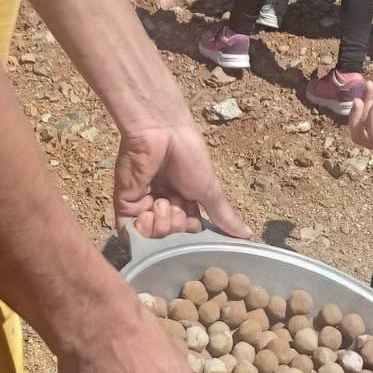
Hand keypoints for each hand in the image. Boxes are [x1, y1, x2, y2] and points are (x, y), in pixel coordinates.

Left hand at [114, 122, 250, 238]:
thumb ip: (224, 216)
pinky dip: (140, 230)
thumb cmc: (190, 157)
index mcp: (185, 202)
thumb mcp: (210, 190)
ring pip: (151, 237)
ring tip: (161, 201)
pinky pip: (130, 232)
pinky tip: (147, 214)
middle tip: (175, 203)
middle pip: (170, 237)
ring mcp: (142, 205)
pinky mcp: (124, 203)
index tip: (193, 217)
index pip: (188, 233)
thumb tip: (247, 236)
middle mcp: (164, 205)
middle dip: (175, 225)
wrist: (162, 134)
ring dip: (160, 224)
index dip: (191, 232)